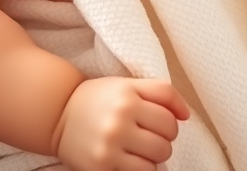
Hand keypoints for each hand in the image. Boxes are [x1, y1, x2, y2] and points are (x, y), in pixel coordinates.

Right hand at [54, 77, 189, 170]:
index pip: (170, 114)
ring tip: (142, 150)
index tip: (163, 122)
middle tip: (151, 137)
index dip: (173, 120)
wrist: (59, 114)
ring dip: (155, 157)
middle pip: (167, 138)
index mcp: (128, 95)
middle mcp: (119, 120)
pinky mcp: (101, 168)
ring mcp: (110, 146)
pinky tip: (132, 161)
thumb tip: (187, 115)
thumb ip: (160, 92)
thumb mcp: (128, 84)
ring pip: (157, 160)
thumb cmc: (100, 98)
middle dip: (164, 139)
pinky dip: (141, 170)